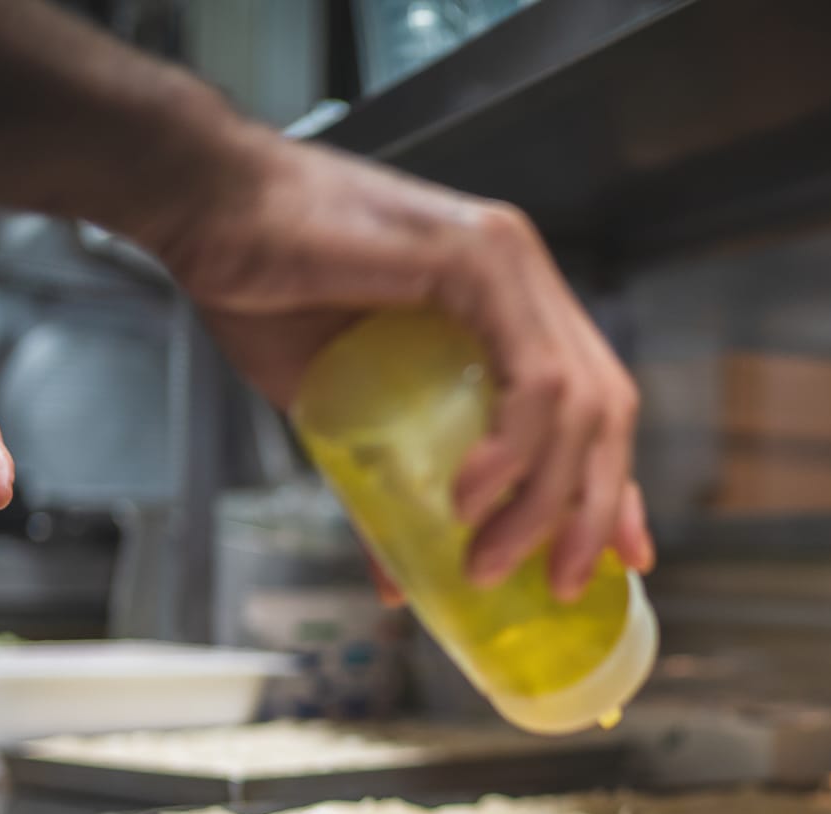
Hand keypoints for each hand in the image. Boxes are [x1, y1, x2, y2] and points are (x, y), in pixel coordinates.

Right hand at [145, 135, 653, 600]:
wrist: (205, 211)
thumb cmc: (263, 292)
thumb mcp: (340, 418)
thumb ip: (385, 487)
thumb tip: (400, 582)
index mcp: (510, 308)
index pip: (596, 405)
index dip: (614, 486)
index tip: (625, 559)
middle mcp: (526, 279)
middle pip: (605, 408)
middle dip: (596, 509)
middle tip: (562, 585)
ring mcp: (509, 262)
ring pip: (577, 400)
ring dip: (543, 499)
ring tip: (488, 560)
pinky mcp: (476, 257)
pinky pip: (529, 372)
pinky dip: (513, 446)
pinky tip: (471, 494)